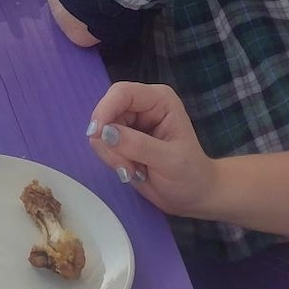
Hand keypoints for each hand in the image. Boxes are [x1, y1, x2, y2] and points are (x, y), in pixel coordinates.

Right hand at [86, 81, 217, 215]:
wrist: (193, 195)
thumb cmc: (190, 175)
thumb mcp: (169, 161)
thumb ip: (138, 145)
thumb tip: (105, 133)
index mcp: (159, 100)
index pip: (122, 93)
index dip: (105, 110)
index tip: (95, 135)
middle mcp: (142, 106)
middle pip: (107, 112)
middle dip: (109, 142)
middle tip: (125, 167)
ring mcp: (130, 122)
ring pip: (101, 131)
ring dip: (112, 155)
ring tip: (133, 171)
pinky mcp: (121, 138)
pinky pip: (102, 144)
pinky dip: (111, 160)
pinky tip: (131, 171)